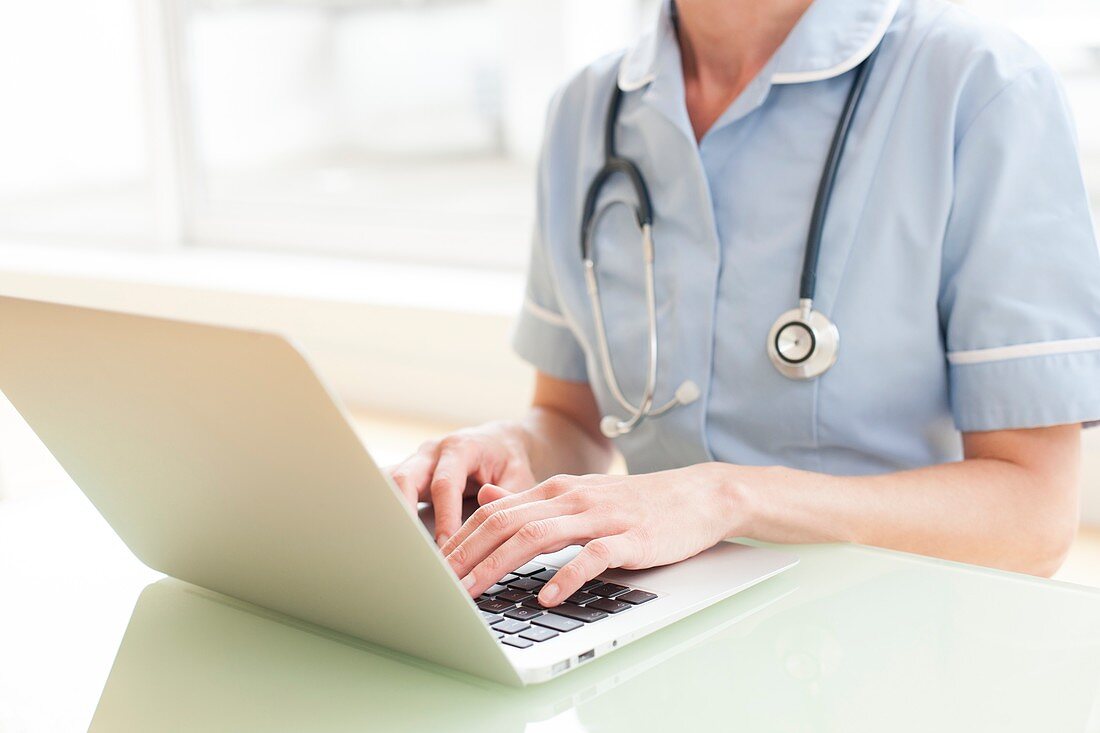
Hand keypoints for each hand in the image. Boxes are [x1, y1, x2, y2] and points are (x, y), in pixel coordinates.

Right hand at [386, 422, 536, 546]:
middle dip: (403, 515)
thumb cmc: (511, 461)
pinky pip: (390, 491)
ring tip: (391, 548)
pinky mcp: (411, 475)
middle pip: (405, 479)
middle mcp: (434, 452)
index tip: (446, 546)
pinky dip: (387, 513)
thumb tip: (492, 522)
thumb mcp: (520, 477)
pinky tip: (386, 538)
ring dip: (389, 515)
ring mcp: (418, 462)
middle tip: (410, 551)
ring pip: (390, 484)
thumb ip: (507, 498)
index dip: (444, 517)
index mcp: (461, 448)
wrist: (502, 442)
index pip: (445, 484)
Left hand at [441, 463, 742, 606]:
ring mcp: (600, 517)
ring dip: (500, 565)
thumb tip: (486, 499)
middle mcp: (571, 498)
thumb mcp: (578, 494)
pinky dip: (566, 576)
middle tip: (440, 583)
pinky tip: (546, 596)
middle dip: (468, 554)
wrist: (697, 495)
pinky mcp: (629, 538)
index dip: (461, 539)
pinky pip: (591, 557)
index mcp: (556, 490)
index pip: (495, 512)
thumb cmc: (635, 502)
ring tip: (475, 592)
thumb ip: (532, 499)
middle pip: (506, 522)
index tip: (435, 566)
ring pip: (538, 536)